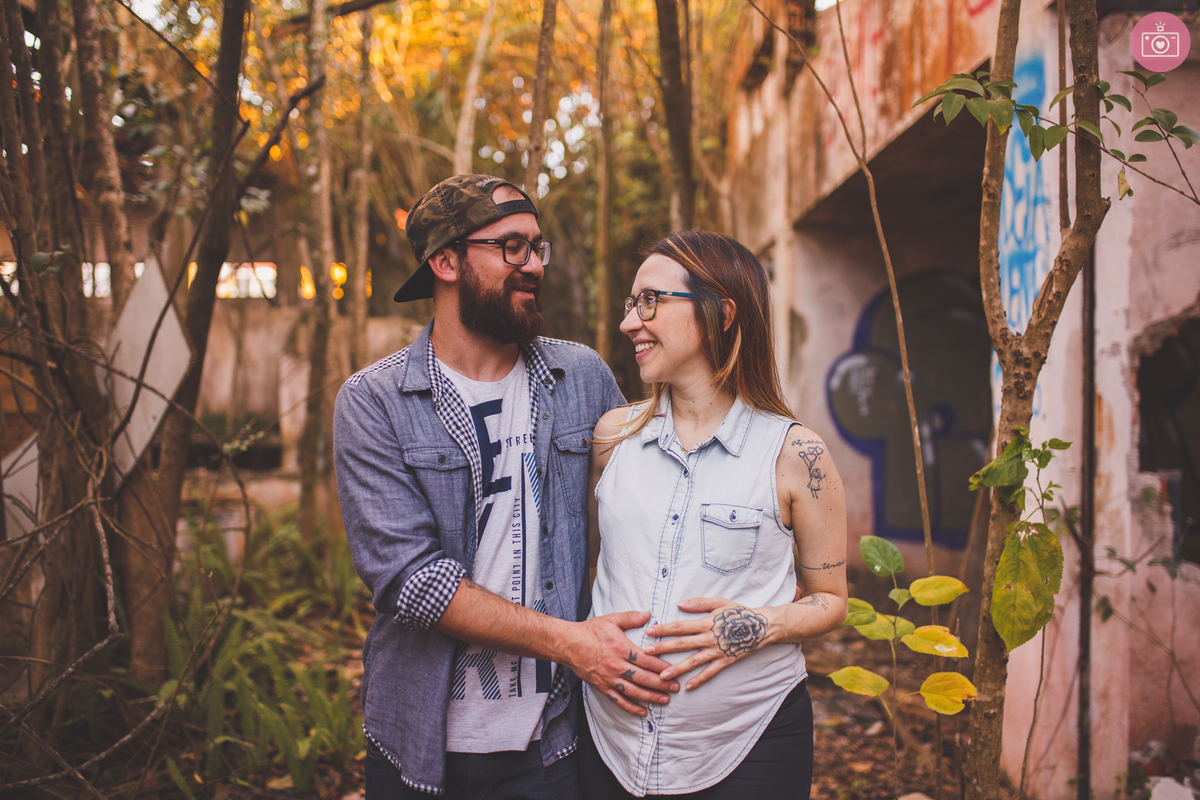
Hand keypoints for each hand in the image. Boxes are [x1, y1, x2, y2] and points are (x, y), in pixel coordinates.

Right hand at [564, 611, 679, 716]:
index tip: (674, 670)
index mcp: (621, 648)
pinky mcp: (602, 687)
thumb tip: (649, 614)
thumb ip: (631, 617)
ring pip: (634, 691)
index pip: (647, 660)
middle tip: (676, 688)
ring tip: (665, 699)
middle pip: (643, 678)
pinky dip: (631, 708)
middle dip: (662, 684)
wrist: (567, 644)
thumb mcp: (611, 619)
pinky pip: (618, 700)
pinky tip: (643, 712)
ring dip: (651, 697)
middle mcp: (616, 665)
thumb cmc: (590, 630)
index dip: (662, 667)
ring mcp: (609, 678)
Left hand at [644, 597, 769, 690]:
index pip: (680, 626)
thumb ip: (699, 603)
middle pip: (682, 644)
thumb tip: (680, 604)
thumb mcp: (719, 602)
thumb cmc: (738, 612)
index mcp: (705, 622)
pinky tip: (688, 686)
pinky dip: (699, 680)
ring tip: (662, 675)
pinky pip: (710, 672)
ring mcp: (716, 651)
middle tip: (647, 653)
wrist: (761, 627)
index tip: (649, 632)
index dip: (663, 629)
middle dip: (663, 648)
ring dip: (677, 668)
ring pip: (693, 661)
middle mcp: (708, 638)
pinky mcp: (725, 661)